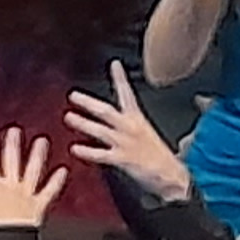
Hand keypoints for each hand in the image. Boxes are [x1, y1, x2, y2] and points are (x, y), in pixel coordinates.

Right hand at [0, 126, 65, 231]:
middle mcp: (11, 187)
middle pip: (11, 161)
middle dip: (12, 144)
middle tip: (15, 130)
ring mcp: (26, 195)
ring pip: (33, 170)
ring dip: (37, 155)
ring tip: (42, 140)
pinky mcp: (38, 206)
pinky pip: (49, 191)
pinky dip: (57, 181)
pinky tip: (63, 170)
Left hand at [64, 63, 193, 204]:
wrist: (171, 175)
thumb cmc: (158, 154)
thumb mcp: (146, 131)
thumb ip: (132, 123)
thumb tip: (124, 115)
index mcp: (137, 119)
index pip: (128, 94)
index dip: (121, 78)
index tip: (114, 64)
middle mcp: (130, 127)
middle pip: (106, 111)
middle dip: (88, 102)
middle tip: (73, 95)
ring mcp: (125, 143)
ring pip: (100, 130)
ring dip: (83, 123)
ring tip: (68, 117)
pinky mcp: (123, 159)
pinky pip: (101, 154)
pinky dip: (87, 151)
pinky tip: (75, 148)